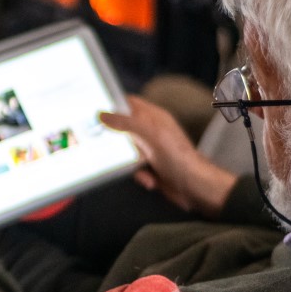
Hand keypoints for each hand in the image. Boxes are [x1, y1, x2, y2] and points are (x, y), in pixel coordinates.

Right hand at [100, 96, 237, 218]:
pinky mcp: (151, 167)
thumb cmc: (177, 157)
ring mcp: (151, 150)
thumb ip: (126, 122)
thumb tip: (103, 114)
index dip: (113, 105)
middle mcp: (151, 131)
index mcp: (153, 118)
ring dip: (130, 163)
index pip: (129, 104)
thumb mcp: (150, 135)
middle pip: (123, 129)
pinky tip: (150, 180)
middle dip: (117, 141)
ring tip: (142, 167)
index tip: (96, 111)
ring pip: (126, 152)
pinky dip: (140, 176)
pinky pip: (134, 169)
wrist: (195, 188)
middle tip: (107, 145)